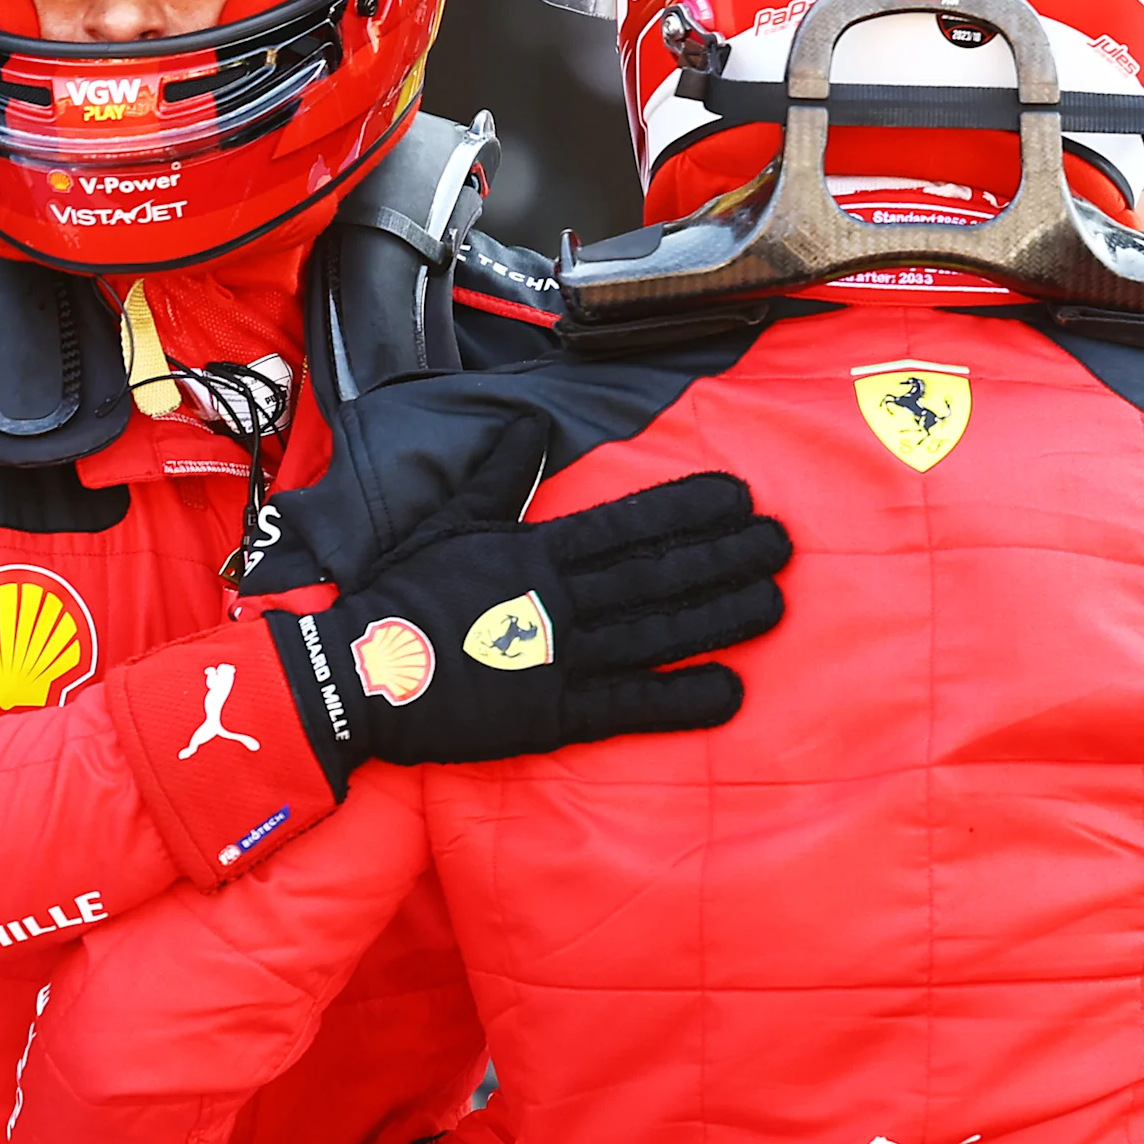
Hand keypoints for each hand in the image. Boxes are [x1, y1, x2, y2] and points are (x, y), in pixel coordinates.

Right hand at [262, 410, 789, 789]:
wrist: (359, 675)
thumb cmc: (401, 596)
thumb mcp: (448, 520)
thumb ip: (500, 476)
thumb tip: (531, 427)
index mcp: (536, 552)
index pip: (629, 524)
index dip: (690, 509)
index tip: (741, 496)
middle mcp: (560, 602)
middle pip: (660, 575)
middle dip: (727, 557)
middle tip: (784, 545)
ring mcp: (561, 659)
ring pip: (658, 633)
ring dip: (721, 618)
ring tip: (775, 604)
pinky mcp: (554, 715)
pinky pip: (628, 706)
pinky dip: (680, 700)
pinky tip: (729, 692)